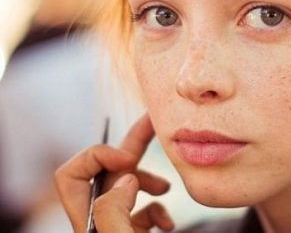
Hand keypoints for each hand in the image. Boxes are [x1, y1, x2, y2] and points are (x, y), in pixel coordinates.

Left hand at [54, 113, 174, 231]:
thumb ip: (115, 209)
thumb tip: (126, 179)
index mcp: (88, 220)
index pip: (71, 174)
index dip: (99, 155)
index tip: (128, 159)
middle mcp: (97, 220)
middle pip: (108, 171)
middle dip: (133, 145)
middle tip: (153, 122)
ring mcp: (114, 226)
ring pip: (125, 188)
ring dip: (148, 180)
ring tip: (164, 188)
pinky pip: (141, 211)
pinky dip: (157, 209)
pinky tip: (166, 222)